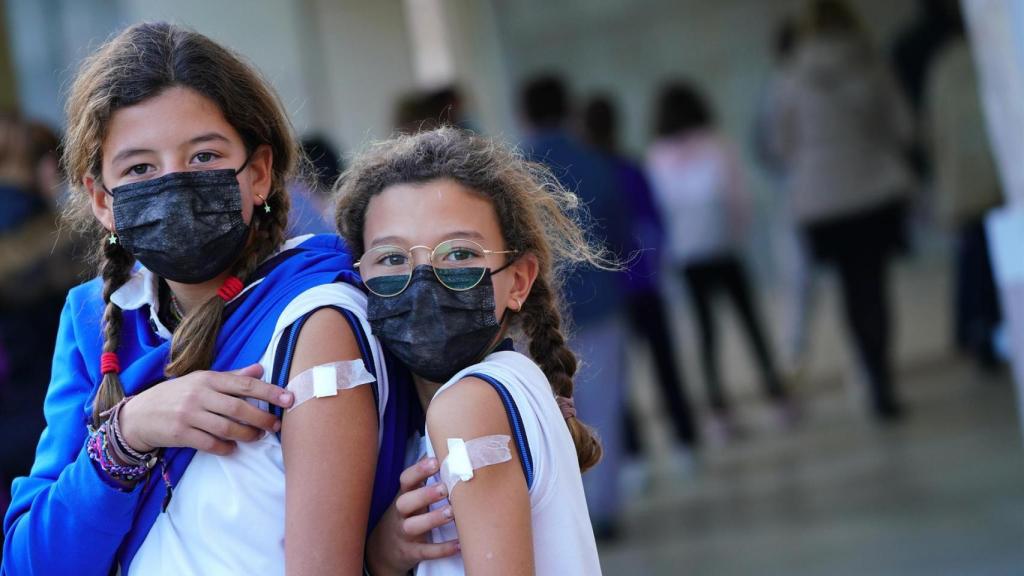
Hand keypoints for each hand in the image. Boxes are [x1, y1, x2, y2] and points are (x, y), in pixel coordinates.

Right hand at [119, 364, 292, 454]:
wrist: (139, 415)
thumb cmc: (177, 395)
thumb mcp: (201, 380)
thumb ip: (232, 376)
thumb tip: (260, 369)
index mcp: (208, 378)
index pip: (245, 384)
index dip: (270, 392)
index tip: (290, 398)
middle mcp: (199, 394)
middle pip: (239, 408)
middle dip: (262, 418)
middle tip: (276, 424)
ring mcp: (189, 415)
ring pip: (227, 428)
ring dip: (247, 434)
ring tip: (258, 436)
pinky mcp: (181, 434)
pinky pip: (211, 444)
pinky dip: (226, 447)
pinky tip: (233, 448)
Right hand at [366, 456, 459, 575]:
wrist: (384, 549)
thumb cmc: (406, 514)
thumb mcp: (410, 495)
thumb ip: (424, 476)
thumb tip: (443, 447)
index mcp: (403, 495)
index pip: (406, 480)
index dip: (419, 470)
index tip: (435, 461)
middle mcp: (401, 513)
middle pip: (405, 502)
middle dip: (424, 494)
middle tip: (445, 487)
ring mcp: (404, 533)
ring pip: (413, 526)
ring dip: (432, 518)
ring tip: (452, 512)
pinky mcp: (411, 552)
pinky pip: (425, 551)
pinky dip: (442, 549)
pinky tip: (459, 544)